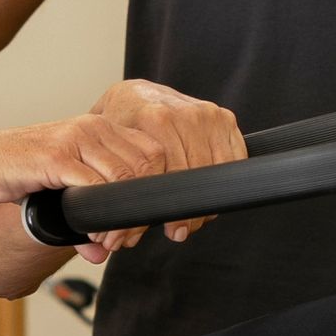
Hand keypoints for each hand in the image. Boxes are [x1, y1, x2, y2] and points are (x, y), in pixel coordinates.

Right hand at [0, 92, 235, 260]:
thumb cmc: (17, 173)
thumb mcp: (61, 192)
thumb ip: (86, 216)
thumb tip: (102, 252)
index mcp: (102, 127)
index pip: (157, 152)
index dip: (159, 191)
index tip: (144, 224)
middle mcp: (94, 127)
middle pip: (151, 165)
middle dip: (146, 208)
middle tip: (129, 239)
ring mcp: (76, 139)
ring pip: (129, 177)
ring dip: (126, 218)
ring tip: (111, 241)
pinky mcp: (57, 157)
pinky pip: (96, 189)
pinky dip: (101, 219)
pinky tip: (92, 235)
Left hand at [86, 81, 247, 246]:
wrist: (133, 95)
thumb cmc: (118, 128)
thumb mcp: (105, 153)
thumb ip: (105, 187)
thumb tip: (101, 240)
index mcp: (153, 118)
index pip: (170, 175)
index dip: (170, 208)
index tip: (170, 230)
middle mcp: (182, 113)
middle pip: (195, 176)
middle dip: (189, 210)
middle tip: (180, 230)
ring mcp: (205, 113)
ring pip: (215, 171)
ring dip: (207, 200)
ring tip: (194, 217)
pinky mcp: (223, 118)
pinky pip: (233, 159)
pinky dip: (222, 181)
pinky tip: (206, 194)